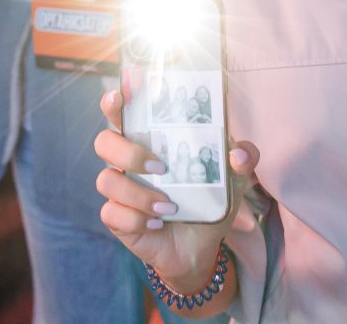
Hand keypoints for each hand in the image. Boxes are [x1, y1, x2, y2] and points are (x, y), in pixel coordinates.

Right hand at [94, 84, 257, 293]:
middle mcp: (127, 162)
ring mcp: (119, 190)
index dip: (114, 103)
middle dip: (128, 152)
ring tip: (167, 207)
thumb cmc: (207, 201)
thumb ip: (242, 159)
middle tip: (160, 167)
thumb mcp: (231, 180)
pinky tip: (157, 223)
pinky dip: (136, 219)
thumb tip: (239, 152)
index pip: (120, 113)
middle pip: (104, 141)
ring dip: (138, 194)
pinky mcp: (117, 218)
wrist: (199, 248)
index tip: (119, 97)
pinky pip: (112, 214)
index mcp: (149, 141)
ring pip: (106, 180)